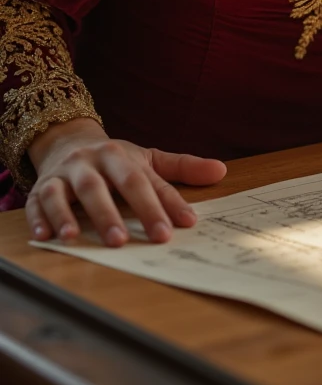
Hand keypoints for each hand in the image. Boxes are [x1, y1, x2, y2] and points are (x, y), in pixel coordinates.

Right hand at [26, 118, 226, 246]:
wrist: (69, 143)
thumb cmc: (116, 161)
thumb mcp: (149, 160)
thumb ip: (183, 167)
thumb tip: (221, 171)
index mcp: (120, 155)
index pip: (142, 181)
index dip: (162, 203)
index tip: (182, 225)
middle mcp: (90, 163)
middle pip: (102, 187)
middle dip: (112, 213)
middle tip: (125, 241)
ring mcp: (64, 175)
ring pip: (65, 193)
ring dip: (69, 215)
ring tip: (77, 239)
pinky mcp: (41, 189)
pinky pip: (38, 202)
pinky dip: (40, 218)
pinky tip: (47, 236)